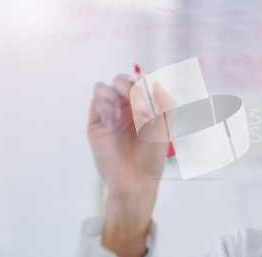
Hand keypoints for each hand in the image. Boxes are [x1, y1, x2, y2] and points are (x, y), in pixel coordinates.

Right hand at [87, 73, 173, 199]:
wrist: (136, 180)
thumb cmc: (153, 156)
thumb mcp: (165, 128)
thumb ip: (165, 103)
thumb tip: (156, 81)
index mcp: (142, 107)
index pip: (138, 80)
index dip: (141, 82)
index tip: (148, 97)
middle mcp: (124, 109)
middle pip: (119, 80)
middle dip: (127, 86)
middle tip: (136, 105)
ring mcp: (109, 115)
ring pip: (103, 87)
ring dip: (113, 93)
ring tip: (120, 112)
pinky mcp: (96, 124)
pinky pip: (95, 102)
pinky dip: (104, 105)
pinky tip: (111, 119)